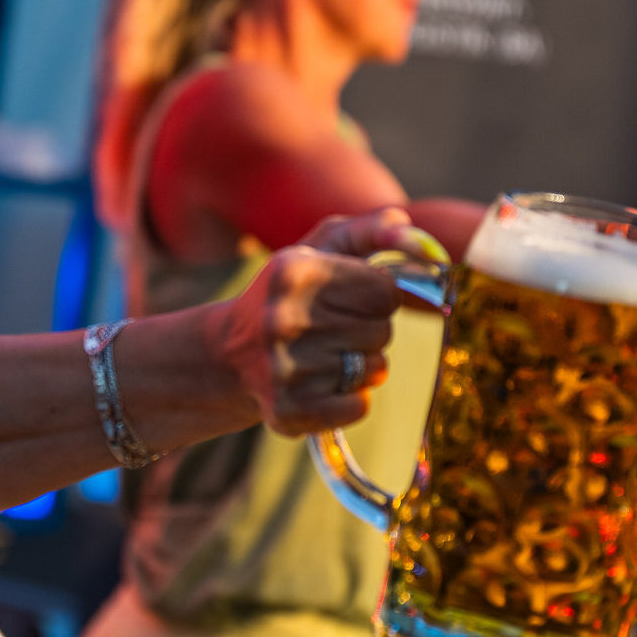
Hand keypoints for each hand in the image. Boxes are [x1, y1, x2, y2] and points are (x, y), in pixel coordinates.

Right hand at [209, 208, 415, 434]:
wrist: (227, 354)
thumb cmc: (288, 295)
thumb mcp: (320, 249)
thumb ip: (370, 231)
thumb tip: (409, 226)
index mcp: (292, 272)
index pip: (385, 291)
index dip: (377, 295)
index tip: (351, 298)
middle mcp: (283, 319)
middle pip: (382, 330)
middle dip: (368, 329)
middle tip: (332, 328)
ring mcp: (283, 369)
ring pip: (375, 369)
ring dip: (360, 364)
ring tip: (324, 356)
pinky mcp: (289, 410)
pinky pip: (360, 405)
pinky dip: (350, 399)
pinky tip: (321, 385)